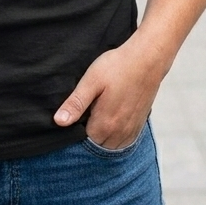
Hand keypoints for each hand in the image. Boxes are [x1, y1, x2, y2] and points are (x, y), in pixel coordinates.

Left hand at [54, 33, 166, 149]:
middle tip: (91, 107)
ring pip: (111, 144)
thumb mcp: (91, 81)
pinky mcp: (140, 125)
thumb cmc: (117, 67)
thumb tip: (58, 121)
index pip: (83, 139)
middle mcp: (120, 133)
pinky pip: (124, 141)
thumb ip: (75, 104)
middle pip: (98, 144)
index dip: (78, 126)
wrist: (147, 59)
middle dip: (91, 132)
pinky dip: (116, 134)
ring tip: (101, 111)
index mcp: (105, 124)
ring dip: (103, 135)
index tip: (81, 110)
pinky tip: (113, 116)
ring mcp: (132, 131)